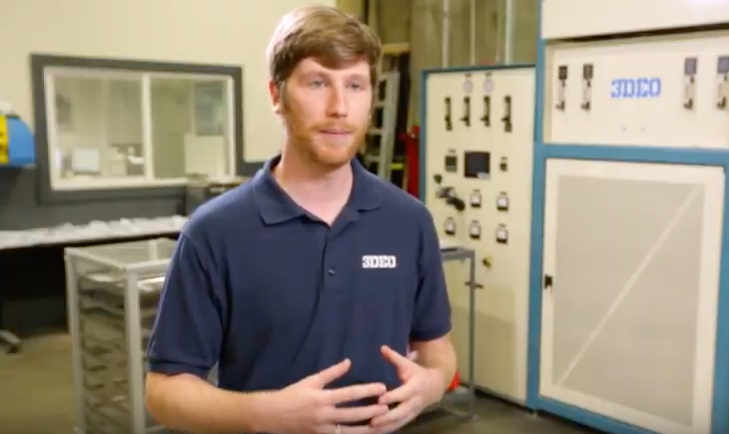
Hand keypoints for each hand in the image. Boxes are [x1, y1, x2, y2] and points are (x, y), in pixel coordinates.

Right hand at [264, 359, 388, 433]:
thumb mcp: (310, 381)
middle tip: (387, 408)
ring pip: (349, 431)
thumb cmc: (292, 394)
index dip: (367, 391)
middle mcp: (323, 415)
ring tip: (381, 425)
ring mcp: (322, 429)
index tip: (382, 388)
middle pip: (352, 415)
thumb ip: (331, 373)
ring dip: (366, 428)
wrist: (271, 415)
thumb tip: (348, 362)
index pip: (349, 394)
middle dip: (371, 412)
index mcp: (322, 398)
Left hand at [369, 346, 445, 433]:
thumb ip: (394, 357)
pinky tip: (376, 432)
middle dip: (387, 417)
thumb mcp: (408, 364)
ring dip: (387, 426)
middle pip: (401, 412)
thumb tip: (382, 347)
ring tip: (372, 428)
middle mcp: (415, 402)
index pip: (403, 394)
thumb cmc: (417, 373)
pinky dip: (388, 429)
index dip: (392, 397)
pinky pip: (399, 426)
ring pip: (400, 422)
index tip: (380, 400)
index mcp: (415, 387)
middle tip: (372, 420)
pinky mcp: (410, 418)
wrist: (436, 386)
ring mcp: (413, 412)